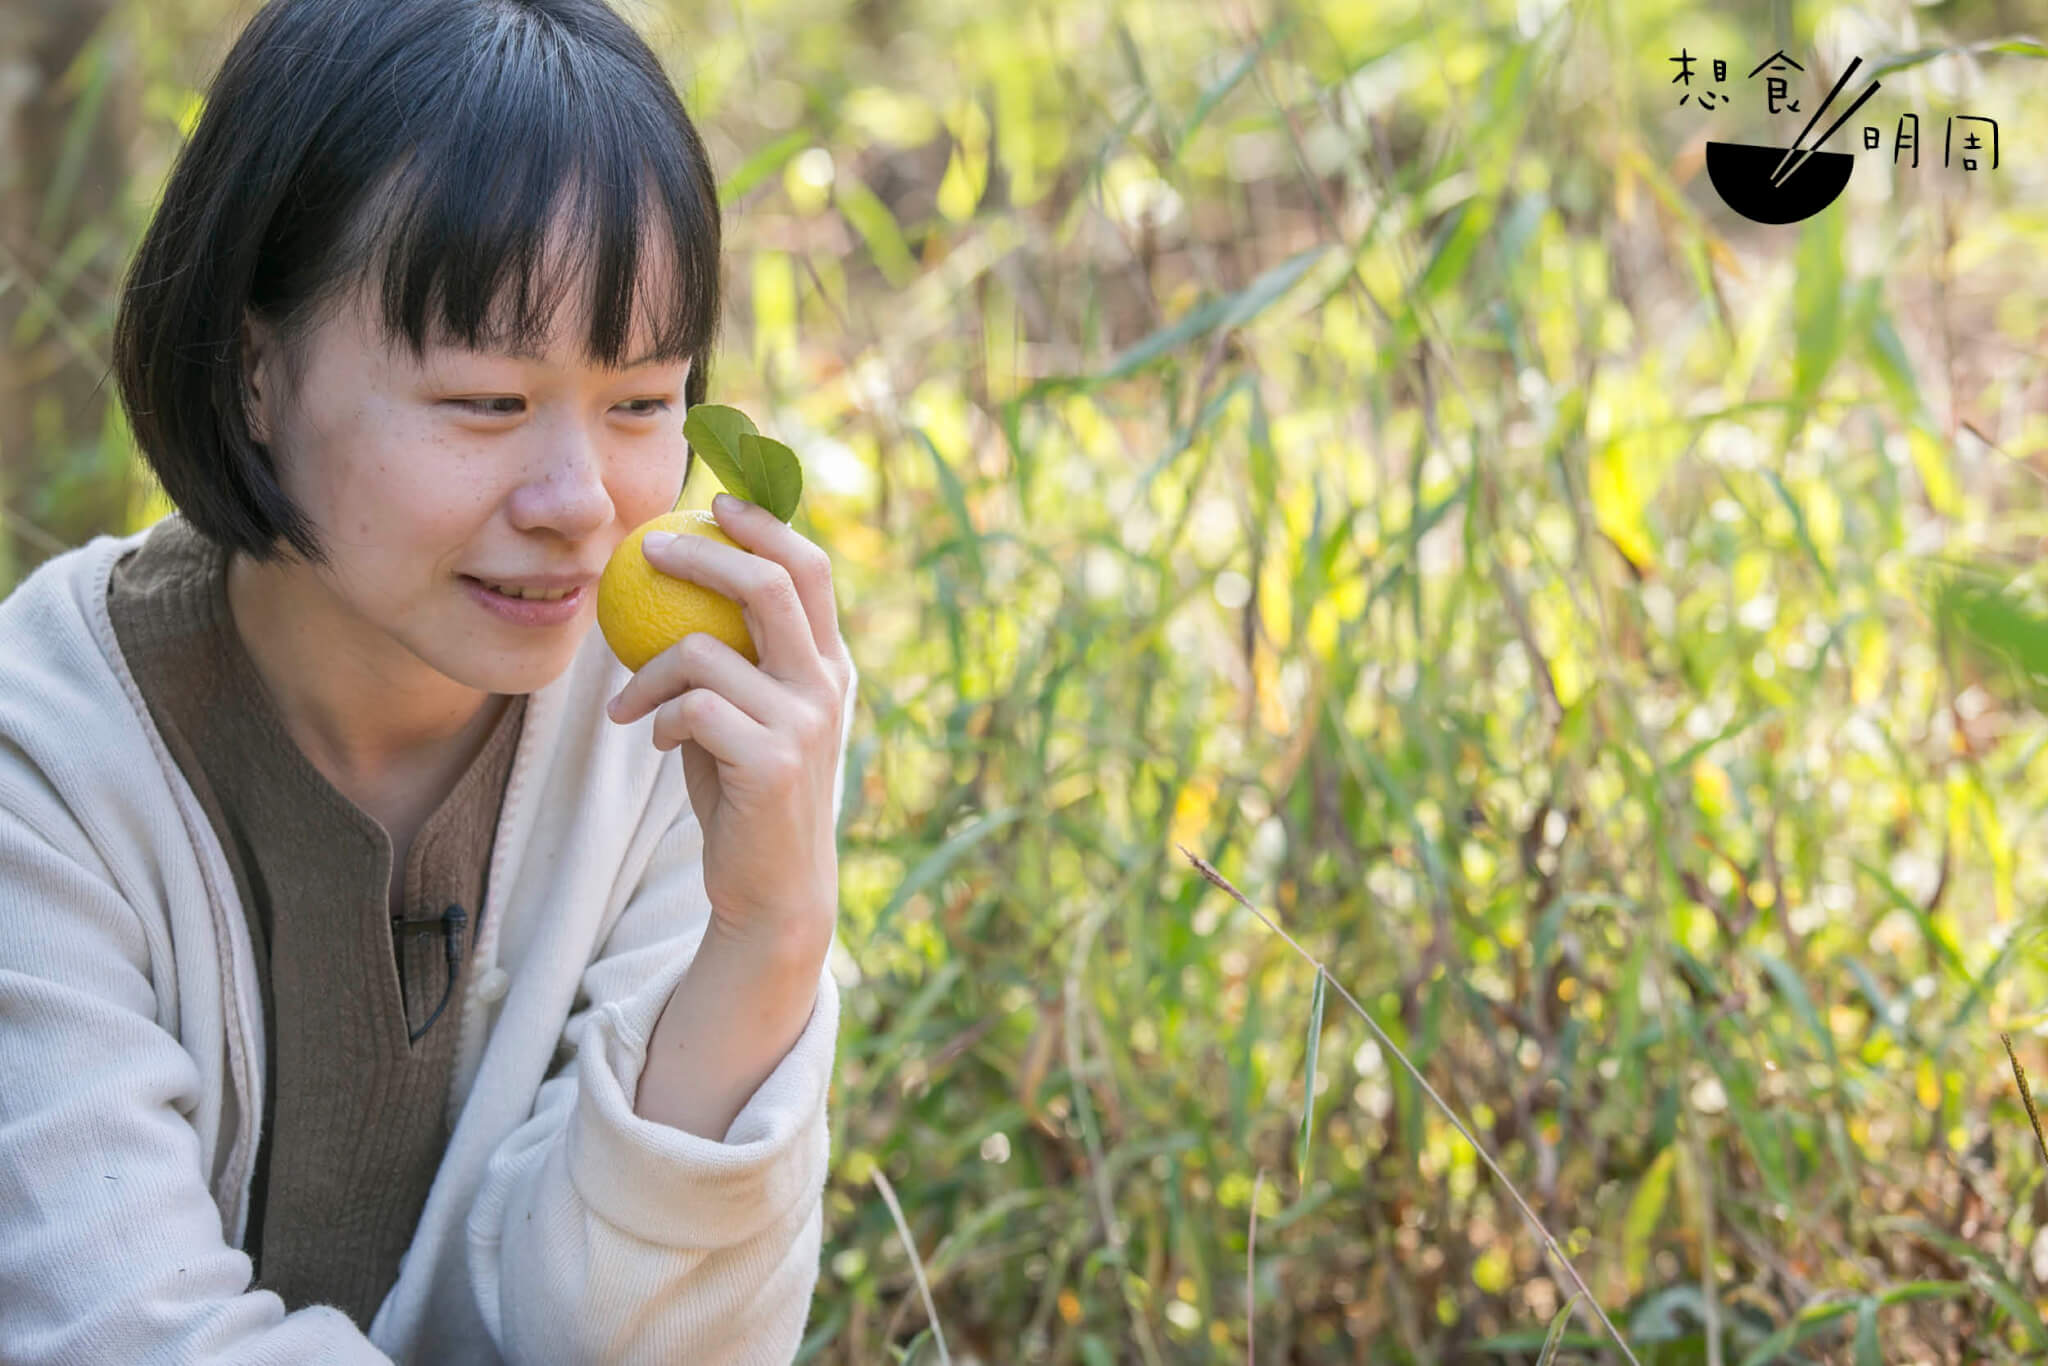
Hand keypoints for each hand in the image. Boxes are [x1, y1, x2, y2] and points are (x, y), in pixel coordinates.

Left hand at [605, 492, 851, 956]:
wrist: (772, 891)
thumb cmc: (747, 794)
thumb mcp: (750, 714)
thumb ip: (737, 659)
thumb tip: (677, 587)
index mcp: (828, 664)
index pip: (809, 568)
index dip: (764, 524)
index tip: (713, 502)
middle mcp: (826, 684)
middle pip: (769, 583)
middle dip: (704, 553)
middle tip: (649, 550)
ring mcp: (804, 722)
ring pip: (705, 650)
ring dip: (648, 672)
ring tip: (628, 704)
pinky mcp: (771, 761)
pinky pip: (690, 707)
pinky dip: (659, 718)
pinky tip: (656, 740)